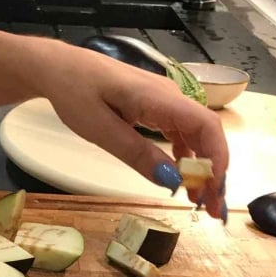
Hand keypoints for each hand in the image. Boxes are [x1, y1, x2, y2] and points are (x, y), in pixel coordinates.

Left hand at [29, 41, 229, 218]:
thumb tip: (172, 181)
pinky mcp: (155, 107)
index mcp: (159, 97)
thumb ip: (137, 154)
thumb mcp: (100, 129)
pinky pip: (180, 132)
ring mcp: (164, 101)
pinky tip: (181, 176)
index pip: (206, 125)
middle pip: (206, 134)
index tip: (213, 191)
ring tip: (198, 199)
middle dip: (213, 171)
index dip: (217, 159)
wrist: (58, 68)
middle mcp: (170, 96)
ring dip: (201, 166)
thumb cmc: (75, 92)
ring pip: (195, 135)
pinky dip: (185, 156)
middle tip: (211, 208)